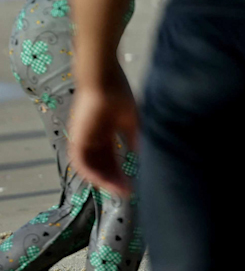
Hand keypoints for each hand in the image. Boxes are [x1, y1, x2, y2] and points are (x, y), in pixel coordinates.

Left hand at [69, 77, 138, 196]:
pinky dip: (94, 175)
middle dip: (115, 179)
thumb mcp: (132, 119)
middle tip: (128, 191)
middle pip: (103, 165)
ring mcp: (84, 140)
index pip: (112, 157)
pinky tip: (106, 182)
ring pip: (93, 167)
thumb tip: (143, 156)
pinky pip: (82, 164)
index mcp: (106, 131)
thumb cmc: (118, 93)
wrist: (102, 79)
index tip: (134, 181)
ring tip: (120, 189)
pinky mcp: (76, 141)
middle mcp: (94, 139)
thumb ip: (136, 138)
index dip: (122, 170)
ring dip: (106, 180)